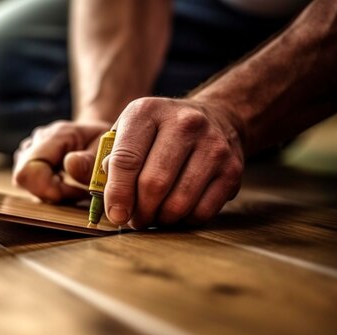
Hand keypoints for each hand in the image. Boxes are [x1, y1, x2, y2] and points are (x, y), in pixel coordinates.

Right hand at [12, 119, 110, 201]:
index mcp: (56, 135)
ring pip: (26, 183)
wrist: (97, 135)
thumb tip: (70, 165)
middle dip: (51, 193)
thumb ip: (91, 160)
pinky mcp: (27, 162)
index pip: (30, 169)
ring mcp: (28, 151)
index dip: (49, 190)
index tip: (78, 192)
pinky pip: (30, 184)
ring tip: (74, 187)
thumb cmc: (104, 142)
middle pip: (24, 178)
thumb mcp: (107, 149)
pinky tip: (65, 184)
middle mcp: (36, 141)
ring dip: (50, 192)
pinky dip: (48, 191)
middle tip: (78, 191)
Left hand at [103, 97, 243, 227]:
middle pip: (153, 184)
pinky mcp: (232, 169)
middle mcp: (184, 124)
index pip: (126, 160)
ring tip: (153, 216)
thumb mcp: (128, 132)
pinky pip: (202, 212)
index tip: (115, 215)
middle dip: (139, 212)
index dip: (117, 194)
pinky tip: (176, 212)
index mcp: (148, 112)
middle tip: (135, 220)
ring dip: (161, 220)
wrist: (214, 118)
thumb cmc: (158, 134)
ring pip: (179, 203)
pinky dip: (184, 221)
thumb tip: (104, 194)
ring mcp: (212, 146)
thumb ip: (108, 160)